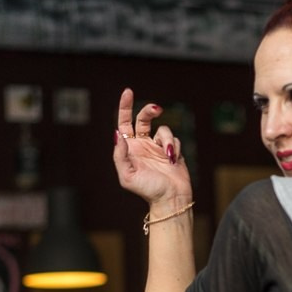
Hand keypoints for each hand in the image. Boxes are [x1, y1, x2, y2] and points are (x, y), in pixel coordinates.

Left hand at [113, 88, 191, 206]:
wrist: (171, 199)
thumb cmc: (148, 190)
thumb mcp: (127, 176)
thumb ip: (120, 155)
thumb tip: (117, 134)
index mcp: (130, 148)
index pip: (124, 122)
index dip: (125, 106)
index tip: (128, 92)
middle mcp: (143, 145)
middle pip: (144, 119)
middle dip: (150, 111)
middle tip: (156, 109)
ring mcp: (158, 148)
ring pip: (163, 129)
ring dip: (166, 140)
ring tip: (168, 156)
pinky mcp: (173, 151)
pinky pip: (174, 139)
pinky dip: (174, 147)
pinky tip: (173, 161)